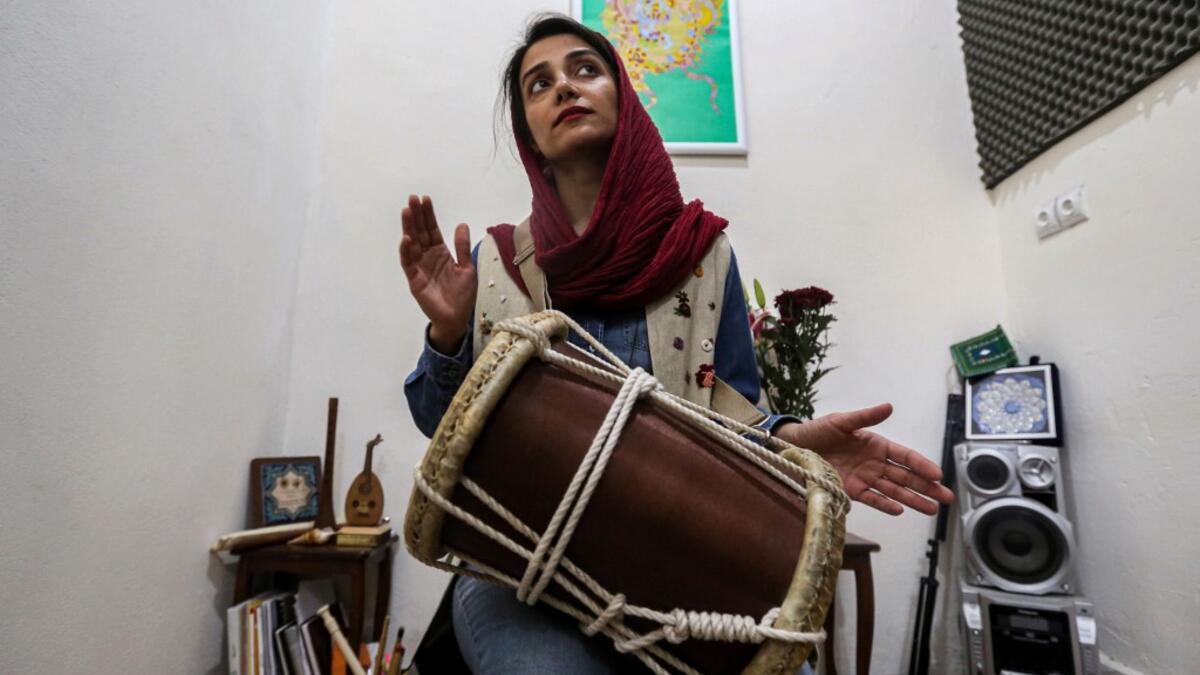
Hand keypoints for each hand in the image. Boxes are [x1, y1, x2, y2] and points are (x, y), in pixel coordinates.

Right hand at [399, 194, 475, 351]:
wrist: (456, 318)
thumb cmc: (462, 295)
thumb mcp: (467, 268)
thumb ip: (462, 247)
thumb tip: (461, 224)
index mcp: (440, 253)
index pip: (432, 229)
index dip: (428, 215)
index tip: (425, 199)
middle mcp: (427, 257)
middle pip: (420, 232)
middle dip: (416, 216)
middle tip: (412, 198)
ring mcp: (419, 267)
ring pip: (412, 244)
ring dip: (408, 228)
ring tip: (407, 211)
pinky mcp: (414, 279)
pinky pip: (408, 263)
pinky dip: (406, 251)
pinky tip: (406, 238)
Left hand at [774, 403, 953, 515]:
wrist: (795, 447)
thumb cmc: (819, 431)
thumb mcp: (842, 421)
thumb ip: (865, 417)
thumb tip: (889, 406)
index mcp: (876, 445)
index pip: (905, 457)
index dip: (921, 465)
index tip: (938, 475)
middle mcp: (875, 463)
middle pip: (906, 477)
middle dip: (927, 487)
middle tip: (947, 497)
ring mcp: (865, 478)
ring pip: (894, 491)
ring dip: (913, 499)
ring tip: (933, 509)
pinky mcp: (851, 490)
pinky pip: (872, 499)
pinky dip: (885, 504)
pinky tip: (900, 510)